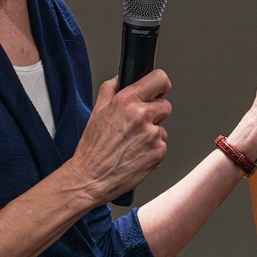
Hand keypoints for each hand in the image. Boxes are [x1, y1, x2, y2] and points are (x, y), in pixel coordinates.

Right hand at [67, 69, 172, 203]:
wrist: (90, 178)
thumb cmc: (92, 148)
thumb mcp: (96, 111)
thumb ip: (110, 89)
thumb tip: (120, 78)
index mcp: (126, 101)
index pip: (159, 79)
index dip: (161, 85)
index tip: (159, 90)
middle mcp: (141, 115)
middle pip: (165, 106)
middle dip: (155, 113)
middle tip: (137, 125)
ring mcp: (152, 135)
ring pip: (162, 129)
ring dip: (151, 135)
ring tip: (131, 144)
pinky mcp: (158, 152)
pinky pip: (162, 146)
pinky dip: (152, 150)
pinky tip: (136, 155)